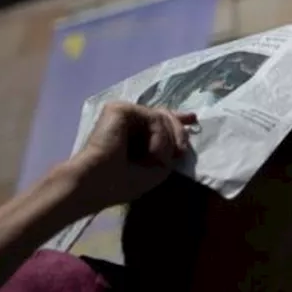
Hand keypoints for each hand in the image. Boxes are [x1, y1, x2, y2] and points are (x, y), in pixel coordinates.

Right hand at [66, 102, 196, 212]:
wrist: (98, 182)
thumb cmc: (124, 181)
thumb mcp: (158, 165)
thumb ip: (171, 146)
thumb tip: (186, 127)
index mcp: (132, 134)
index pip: (157, 120)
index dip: (176, 118)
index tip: (193, 118)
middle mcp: (126, 120)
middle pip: (162, 115)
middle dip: (178, 131)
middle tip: (181, 149)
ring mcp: (121, 113)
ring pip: (162, 118)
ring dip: (168, 142)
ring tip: (157, 159)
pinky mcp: (118, 109)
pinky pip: (154, 118)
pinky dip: (159, 138)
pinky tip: (152, 152)